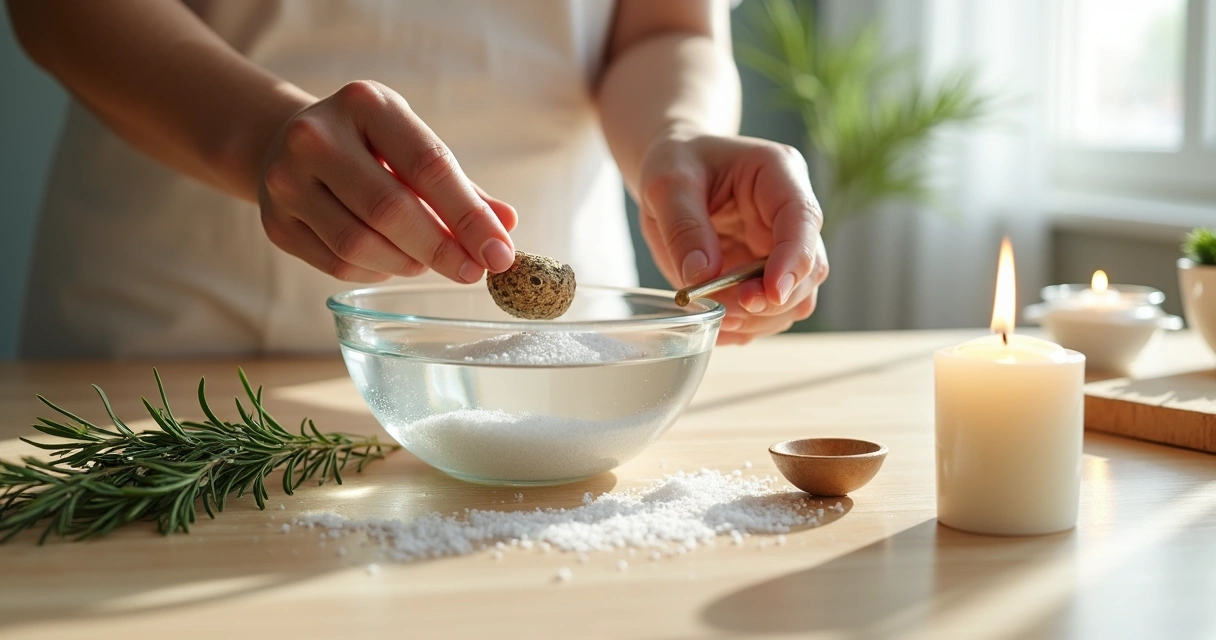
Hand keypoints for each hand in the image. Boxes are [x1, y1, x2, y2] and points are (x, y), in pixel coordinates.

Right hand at [257, 80, 518, 282]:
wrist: (285, 142)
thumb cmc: (370, 147)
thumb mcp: (414, 146)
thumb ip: (461, 188)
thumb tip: (506, 227)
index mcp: (365, 104)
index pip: (428, 165)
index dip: (469, 216)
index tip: (500, 252)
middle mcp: (316, 137)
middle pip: (391, 210)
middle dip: (442, 249)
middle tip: (474, 271)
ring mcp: (286, 181)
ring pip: (361, 245)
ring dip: (409, 263)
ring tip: (430, 260)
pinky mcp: (275, 224)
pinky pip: (339, 265)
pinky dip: (377, 272)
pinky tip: (392, 261)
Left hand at [638, 135, 828, 344]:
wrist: (675, 170)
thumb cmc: (675, 161)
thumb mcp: (667, 184)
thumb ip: (684, 228)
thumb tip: (702, 276)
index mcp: (778, 173)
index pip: (802, 220)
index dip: (793, 260)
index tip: (768, 293)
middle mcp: (792, 212)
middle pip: (810, 268)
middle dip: (770, 298)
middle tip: (724, 309)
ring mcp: (783, 247)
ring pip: (798, 297)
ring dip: (760, 318)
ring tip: (715, 315)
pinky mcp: (768, 274)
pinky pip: (773, 312)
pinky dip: (748, 325)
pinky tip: (718, 322)